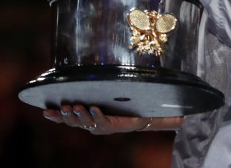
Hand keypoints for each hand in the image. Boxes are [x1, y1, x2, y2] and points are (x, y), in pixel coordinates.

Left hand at [42, 104, 182, 134]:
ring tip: (64, 106)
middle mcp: (99, 125)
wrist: (131, 120)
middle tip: (75, 106)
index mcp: (113, 124)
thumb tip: (183, 120)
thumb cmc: (140, 113)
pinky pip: (66, 118)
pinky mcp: (80, 117)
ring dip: (68, 115)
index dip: (97, 117)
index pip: (104, 122)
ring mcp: (88, 122)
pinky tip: (46, 112)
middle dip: (79, 115)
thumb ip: (165, 120)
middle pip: (86, 123)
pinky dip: (56, 116)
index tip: (94, 109)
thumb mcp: (150, 116)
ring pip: (75, 121)